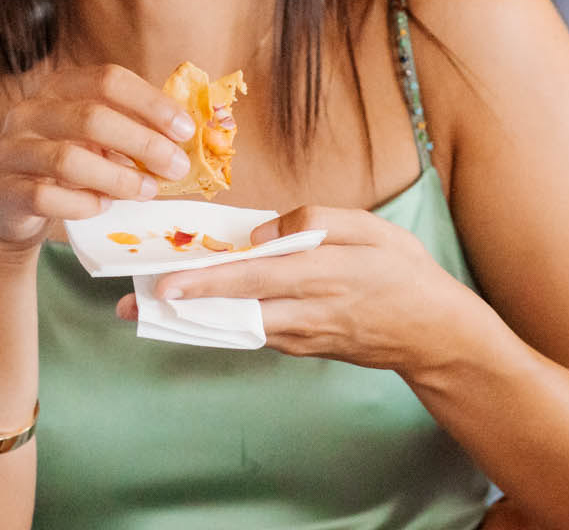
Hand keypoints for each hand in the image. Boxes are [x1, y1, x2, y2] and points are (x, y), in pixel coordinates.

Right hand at [0, 64, 196, 257]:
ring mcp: (12, 150)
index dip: (150, 102)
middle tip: (177, 167)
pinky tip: (102, 207)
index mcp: (57, 88)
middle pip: (91, 117)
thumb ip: (130, 131)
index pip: (107, 80)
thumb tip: (188, 137)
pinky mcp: (4, 190)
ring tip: (147, 192)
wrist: (7, 208)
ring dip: (118, 178)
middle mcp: (30, 111)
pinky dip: (83, 204)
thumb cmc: (64, 167)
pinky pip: (47, 197)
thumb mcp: (94, 140)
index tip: (185, 130)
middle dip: (143, 142)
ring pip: (69, 159)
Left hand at [113, 205, 476, 372]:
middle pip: (231, 310)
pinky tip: (193, 313)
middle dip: (180, 309)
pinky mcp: (304, 348)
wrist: (436, 335)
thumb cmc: (402, 271)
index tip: (168, 285)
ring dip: (191, 318)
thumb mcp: (369, 228)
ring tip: (148, 306)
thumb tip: (261, 232)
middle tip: (132, 303)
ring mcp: (302, 336)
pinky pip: (254, 335)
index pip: (252, 279)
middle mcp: (304, 312)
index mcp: (319, 275)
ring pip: (236, 327)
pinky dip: (221, 325)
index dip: (207, 283)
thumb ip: (313, 220)